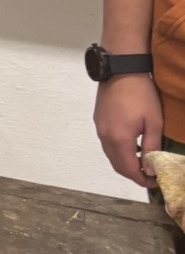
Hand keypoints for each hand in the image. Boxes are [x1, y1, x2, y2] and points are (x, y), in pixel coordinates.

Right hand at [95, 71, 165, 187]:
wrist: (121, 71)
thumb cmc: (142, 96)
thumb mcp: (154, 123)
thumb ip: (151, 148)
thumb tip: (149, 170)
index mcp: (119, 139)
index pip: (128, 169)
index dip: (141, 180)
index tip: (155, 182)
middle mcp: (105, 137)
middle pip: (117, 165)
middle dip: (133, 173)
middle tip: (150, 175)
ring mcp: (99, 129)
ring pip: (111, 155)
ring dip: (125, 162)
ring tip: (142, 160)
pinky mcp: (98, 121)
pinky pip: (108, 144)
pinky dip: (119, 151)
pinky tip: (132, 144)